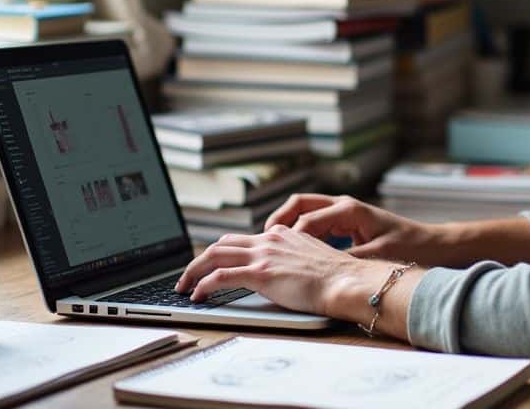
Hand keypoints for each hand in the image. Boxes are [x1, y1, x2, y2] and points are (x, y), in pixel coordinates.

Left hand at [174, 224, 367, 316]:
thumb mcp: (311, 258)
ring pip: (214, 255)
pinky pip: (221, 277)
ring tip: (183, 286)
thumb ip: (292, 259)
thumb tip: (283, 273)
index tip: (211, 264)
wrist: (346, 280)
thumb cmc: (336, 276)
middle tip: (188, 275)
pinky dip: (203, 284)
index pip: (242, 240)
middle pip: (222, 244)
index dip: (222, 252)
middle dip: (199, 259)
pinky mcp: (260, 273)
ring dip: (193, 270)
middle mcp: (269, 239)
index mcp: (281, 234)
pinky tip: (198, 295)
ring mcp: (263, 255)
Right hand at [265, 193, 437, 262]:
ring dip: (288, 225)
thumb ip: (346, 261)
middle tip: (263, 240)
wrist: (433, 245)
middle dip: (279, 220)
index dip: (289, 237)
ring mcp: (344, 213)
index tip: (276, 253)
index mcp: (348, 209)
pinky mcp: (347, 223)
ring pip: (305, 212)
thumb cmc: (410, 248)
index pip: (306, 219)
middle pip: (299, 204)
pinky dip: (302, 234)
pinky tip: (295, 252)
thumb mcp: (376, 257)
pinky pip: (316, 224)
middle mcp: (343, 206)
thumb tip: (318, 269)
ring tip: (273, 246)